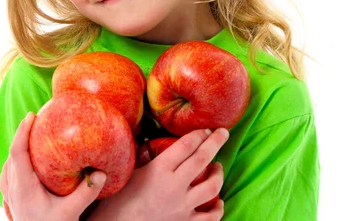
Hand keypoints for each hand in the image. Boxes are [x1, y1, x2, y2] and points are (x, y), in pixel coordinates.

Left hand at [0, 112, 106, 220]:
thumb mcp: (70, 213)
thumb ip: (86, 193)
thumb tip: (101, 173)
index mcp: (23, 186)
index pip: (18, 152)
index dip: (22, 131)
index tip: (32, 116)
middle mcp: (12, 188)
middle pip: (12, 155)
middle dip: (22, 135)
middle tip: (37, 121)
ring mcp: (9, 195)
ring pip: (8, 165)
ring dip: (19, 149)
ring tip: (33, 138)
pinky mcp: (11, 201)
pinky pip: (9, 174)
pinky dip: (16, 162)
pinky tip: (27, 163)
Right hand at [89, 128, 227, 220]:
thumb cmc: (116, 202)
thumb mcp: (128, 174)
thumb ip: (143, 159)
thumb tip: (149, 143)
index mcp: (159, 170)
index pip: (185, 146)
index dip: (198, 134)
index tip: (205, 129)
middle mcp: (174, 186)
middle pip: (202, 159)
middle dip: (216, 143)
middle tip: (223, 132)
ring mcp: (183, 206)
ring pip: (212, 187)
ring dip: (219, 173)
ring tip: (218, 166)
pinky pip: (210, 217)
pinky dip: (218, 208)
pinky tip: (219, 202)